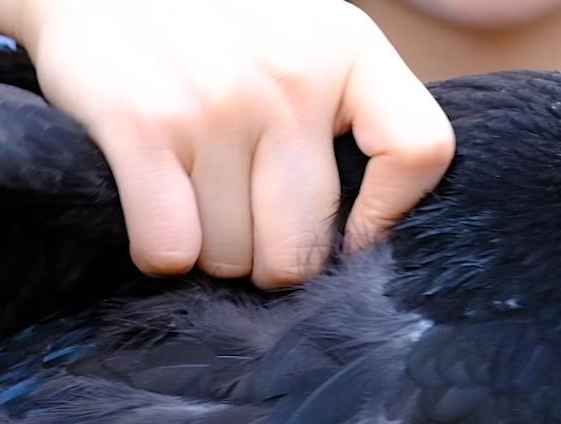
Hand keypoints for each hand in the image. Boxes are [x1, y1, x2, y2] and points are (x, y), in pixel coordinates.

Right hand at [11, 0, 454, 284]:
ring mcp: (215, 105)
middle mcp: (288, 77)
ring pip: (229, 257)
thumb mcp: (300, 35)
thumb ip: (340, 108)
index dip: (386, 217)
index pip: (418, 151)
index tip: (350, 239)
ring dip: (208, 253)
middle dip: (267, 260)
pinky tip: (156, 216)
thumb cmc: (209, 25)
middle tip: (243, 231)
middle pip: (301, 244)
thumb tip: (357, 234)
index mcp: (345, 48)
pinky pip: (169, 249)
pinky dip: (160, 254)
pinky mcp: (142, 128)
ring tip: (194, 204)